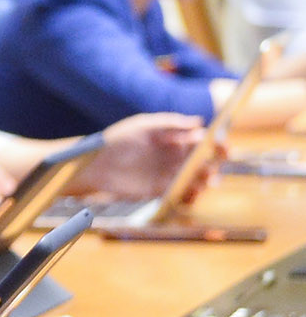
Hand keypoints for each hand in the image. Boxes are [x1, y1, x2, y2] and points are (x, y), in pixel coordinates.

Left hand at [80, 113, 206, 197]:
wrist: (94, 164)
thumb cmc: (118, 140)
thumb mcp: (143, 125)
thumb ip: (170, 122)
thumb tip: (199, 121)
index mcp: (175, 139)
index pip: (203, 141)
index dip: (216, 143)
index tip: (222, 145)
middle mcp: (175, 157)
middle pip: (204, 161)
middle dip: (214, 164)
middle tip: (212, 166)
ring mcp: (169, 174)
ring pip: (196, 179)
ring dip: (205, 181)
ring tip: (205, 180)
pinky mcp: (160, 190)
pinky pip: (182, 194)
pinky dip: (191, 195)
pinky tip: (193, 192)